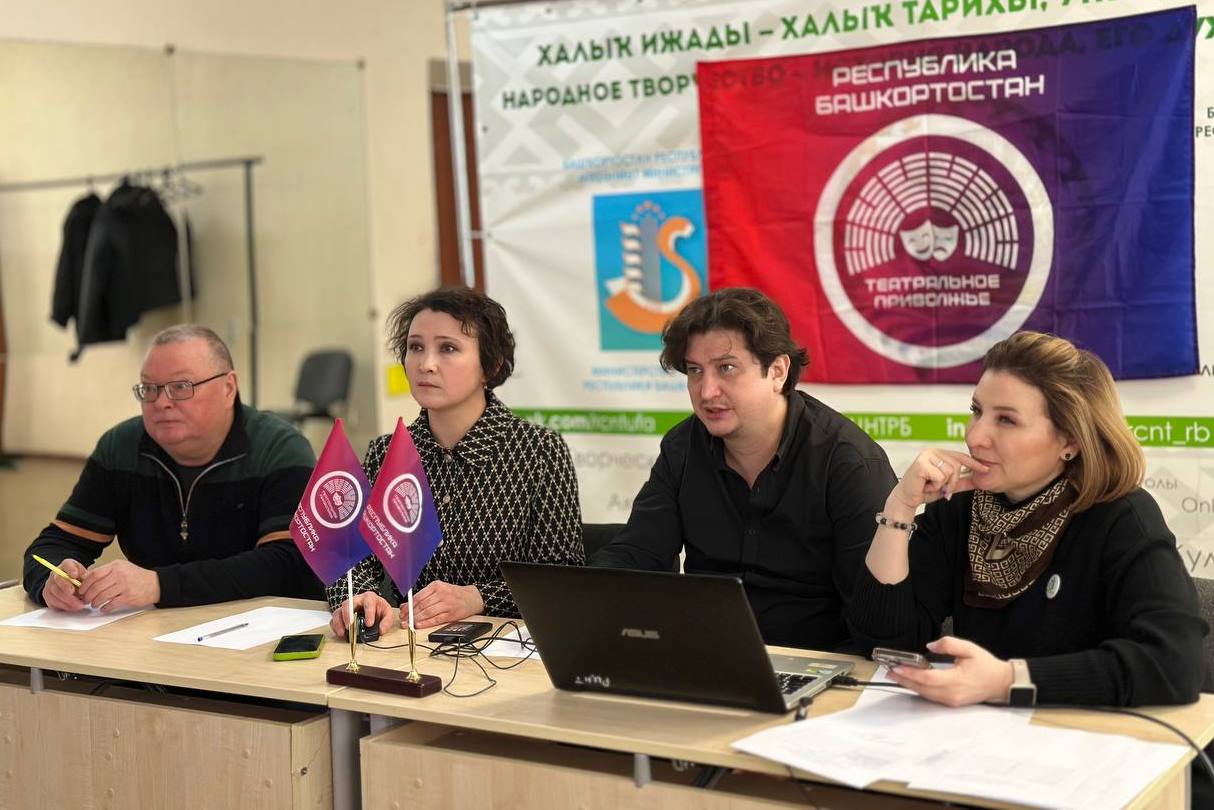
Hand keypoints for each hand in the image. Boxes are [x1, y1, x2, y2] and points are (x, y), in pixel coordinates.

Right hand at [41, 558, 88, 611]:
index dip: (70, 569)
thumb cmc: (79, 580)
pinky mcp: (48, 596)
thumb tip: (86, 578)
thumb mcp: (85, 575)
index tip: (75, 575)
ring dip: (67, 600)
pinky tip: (73, 607)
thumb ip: (86, 576)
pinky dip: (64, 606)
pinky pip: (53, 602)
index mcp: (66, 566)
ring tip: (79, 604)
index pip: (67, 564)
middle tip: (75, 593)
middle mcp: (56, 574)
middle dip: (66, 587)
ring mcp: (50, 585)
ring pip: (55, 592)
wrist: (71, 587)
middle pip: (58, 579)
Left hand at [77, 560, 160, 611]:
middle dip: (88, 596)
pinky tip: (104, 608)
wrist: (156, 584)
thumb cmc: (137, 577)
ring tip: (94, 604)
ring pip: (102, 596)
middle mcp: (120, 574)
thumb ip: (106, 572)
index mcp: (116, 566)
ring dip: (95, 603)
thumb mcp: (122, 568)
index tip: (81, 590)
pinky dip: (105, 608)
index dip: (85, 584)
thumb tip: (87, 579)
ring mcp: (124, 586)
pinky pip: (111, 604)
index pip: (94, 574)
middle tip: (86, 599)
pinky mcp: (129, 597)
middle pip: (96, 587)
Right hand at [330, 591, 394, 638]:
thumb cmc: (378, 610)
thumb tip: (381, 630)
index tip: (369, 624)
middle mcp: (356, 600)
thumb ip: (387, 621)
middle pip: (348, 604)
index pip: (368, 602)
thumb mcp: (387, 613)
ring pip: (339, 611)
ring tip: (343, 632)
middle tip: (351, 626)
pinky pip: (334, 619)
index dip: (368, 613)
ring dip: (339, 622)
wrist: (373, 610)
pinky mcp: (341, 615)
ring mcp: (347, 608)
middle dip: (348, 615)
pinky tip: (340, 633)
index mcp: (369, 598)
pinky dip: (335, 627)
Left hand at [410, 580, 483, 628]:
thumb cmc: (454, 594)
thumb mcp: (439, 590)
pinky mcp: (452, 614)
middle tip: (403, 620)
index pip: (418, 597)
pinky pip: (436, 619)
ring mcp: (447, 604)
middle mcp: (442, 593)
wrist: (473, 598)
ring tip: (409, 624)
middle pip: (422, 605)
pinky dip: (427, 623)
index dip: (408, 606)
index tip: (402, 613)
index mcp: (436, 586)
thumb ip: (423, 597)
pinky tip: (420, 625)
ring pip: (428, 612)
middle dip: (410, 614)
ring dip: (417, 619)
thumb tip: (405, 606)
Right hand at [886, 449, 988, 515]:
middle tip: (941, 489)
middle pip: (956, 465)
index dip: (973, 463)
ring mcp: (925, 456)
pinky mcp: (921, 464)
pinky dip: (935, 486)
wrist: (907, 499)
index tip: (986, 469)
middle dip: (952, 482)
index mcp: (938, 454)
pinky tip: (926, 485)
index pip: (960, 456)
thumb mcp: (947, 485)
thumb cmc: (924, 490)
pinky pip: (940, 476)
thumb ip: (961, 481)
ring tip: (931, 486)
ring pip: (949, 471)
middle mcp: (932, 451)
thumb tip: (978, 479)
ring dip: (942, 484)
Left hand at [886, 636, 1013, 706]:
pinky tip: (911, 682)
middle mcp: (952, 694)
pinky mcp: (951, 703)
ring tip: (895, 675)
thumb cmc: (986, 665)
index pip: (928, 678)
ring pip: (925, 694)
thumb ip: (949, 644)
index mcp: (956, 680)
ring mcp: (951, 701)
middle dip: (904, 680)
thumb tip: (930, 646)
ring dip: (909, 685)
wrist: (1001, 683)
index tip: (897, 667)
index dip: (910, 673)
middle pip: (922, 688)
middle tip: (888, 671)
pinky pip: (931, 697)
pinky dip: (919, 689)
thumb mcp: (969, 648)